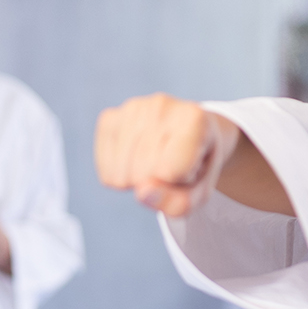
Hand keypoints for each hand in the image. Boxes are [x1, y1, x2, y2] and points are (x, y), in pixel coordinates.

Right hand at [95, 94, 245, 217]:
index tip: (192, 165)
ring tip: (157, 161)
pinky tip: (136, 160)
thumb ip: (178, 203)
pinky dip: (121, 177)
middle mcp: (162, 106)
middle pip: (145, 174)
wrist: (192, 133)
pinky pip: (107, 172)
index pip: (171, 172)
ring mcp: (132, 108)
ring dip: (139, 181)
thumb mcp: (200, 193)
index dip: (181, 181)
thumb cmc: (197, 165)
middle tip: (174, 164)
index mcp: (194, 118)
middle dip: (159, 182)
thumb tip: (141, 192)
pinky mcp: (109, 118)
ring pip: (122, 176)